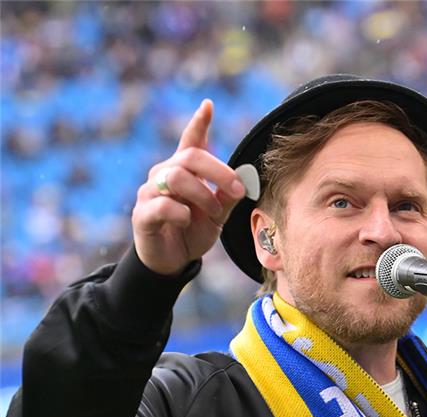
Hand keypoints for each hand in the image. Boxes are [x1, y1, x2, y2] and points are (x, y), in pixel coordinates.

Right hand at [132, 100, 244, 275]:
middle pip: (190, 158)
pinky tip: (186, 221)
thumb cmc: (194, 230)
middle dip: (219, 173)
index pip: (190, 141)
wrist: (173, 260)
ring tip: (213, 213)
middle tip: (237, 192)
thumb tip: (245, 180)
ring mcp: (149, 192)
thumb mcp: (218, 214)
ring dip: (203, 195)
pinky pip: (162, 205)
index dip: (199, 123)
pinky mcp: (142, 214)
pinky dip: (181, 213)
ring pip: (177, 178)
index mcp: (184, 170)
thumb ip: (228, 197)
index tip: (208, 105)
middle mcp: (164, 174)